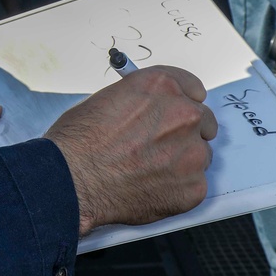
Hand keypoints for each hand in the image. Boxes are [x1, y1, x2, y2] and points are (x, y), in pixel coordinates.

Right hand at [45, 66, 217, 235]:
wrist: (72, 179)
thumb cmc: (78, 142)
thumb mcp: (107, 100)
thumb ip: (141, 104)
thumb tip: (150, 113)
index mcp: (162, 87)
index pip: (192, 87)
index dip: (183, 102)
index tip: (177, 111)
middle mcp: (183, 114)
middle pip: (203, 120)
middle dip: (184, 133)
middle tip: (160, 147)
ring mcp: (192, 151)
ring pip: (199, 154)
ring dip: (182, 161)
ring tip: (148, 172)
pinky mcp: (194, 186)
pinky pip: (194, 184)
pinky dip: (177, 189)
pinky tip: (150, 189)